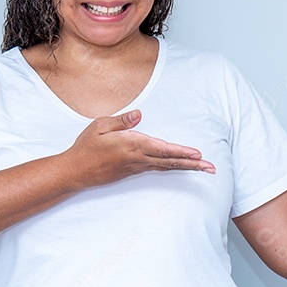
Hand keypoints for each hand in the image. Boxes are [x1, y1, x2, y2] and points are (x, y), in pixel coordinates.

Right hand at [65, 109, 215, 186]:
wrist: (75, 172)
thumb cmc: (86, 147)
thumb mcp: (100, 126)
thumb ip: (122, 121)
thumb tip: (139, 114)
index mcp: (131, 145)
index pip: (162, 149)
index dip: (181, 152)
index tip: (197, 154)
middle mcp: (138, 159)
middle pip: (170, 162)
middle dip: (192, 165)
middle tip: (211, 168)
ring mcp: (136, 167)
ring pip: (166, 167)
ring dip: (186, 167)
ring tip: (204, 169)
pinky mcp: (133, 171)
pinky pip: (158, 168)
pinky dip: (172, 167)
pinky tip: (181, 166)